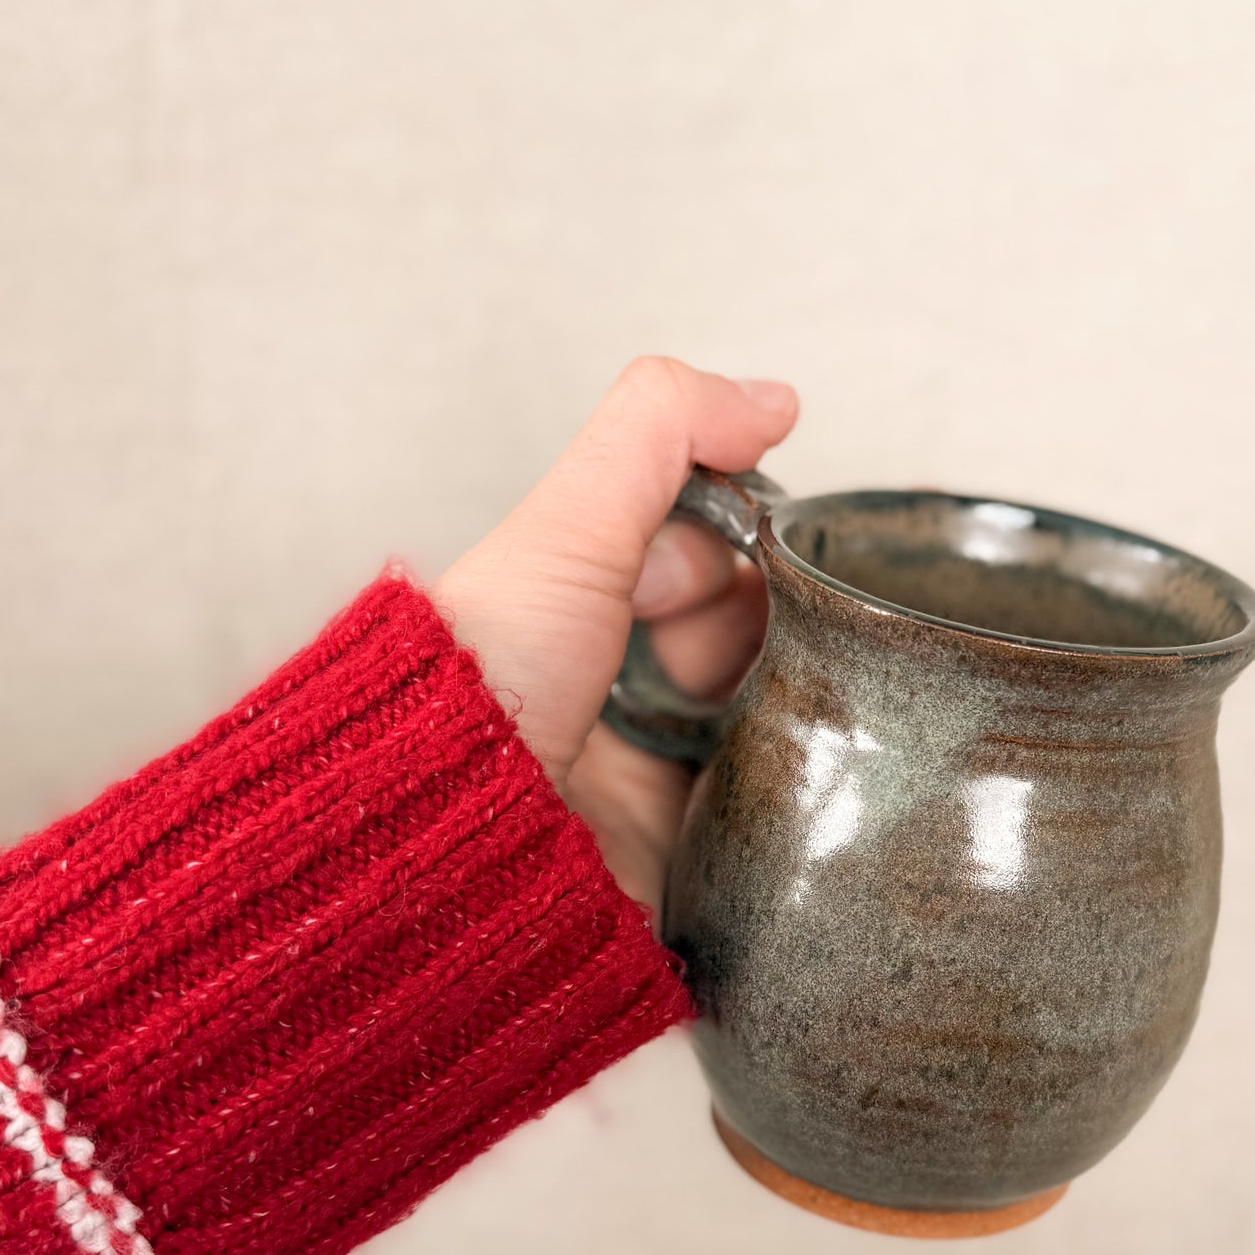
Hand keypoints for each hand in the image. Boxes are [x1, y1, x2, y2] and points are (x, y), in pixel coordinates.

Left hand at [434, 357, 798, 912]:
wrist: (458, 844)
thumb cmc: (483, 689)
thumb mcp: (569, 525)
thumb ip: (661, 431)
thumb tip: (771, 399)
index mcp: (590, 615)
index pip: (716, 559)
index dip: (720, 557)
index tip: (673, 581)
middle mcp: (628, 693)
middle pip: (760, 637)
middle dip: (748, 637)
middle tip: (690, 664)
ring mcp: (665, 778)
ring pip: (786, 719)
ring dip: (781, 711)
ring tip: (726, 731)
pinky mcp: (698, 856)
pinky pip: (788, 811)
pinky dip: (795, 788)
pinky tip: (761, 784)